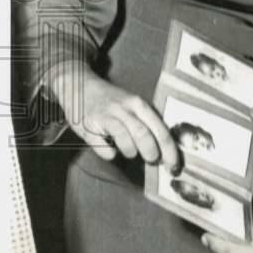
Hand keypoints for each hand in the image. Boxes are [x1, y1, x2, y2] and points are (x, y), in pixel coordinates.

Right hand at [49, 61, 178, 169]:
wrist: (78, 85)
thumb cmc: (110, 100)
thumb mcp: (132, 104)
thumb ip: (146, 122)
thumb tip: (164, 150)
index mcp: (138, 104)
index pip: (160, 130)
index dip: (170, 151)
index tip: (174, 167)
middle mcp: (123, 108)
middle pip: (143, 134)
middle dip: (151, 153)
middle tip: (152, 161)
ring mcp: (105, 116)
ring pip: (124, 138)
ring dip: (131, 151)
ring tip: (130, 153)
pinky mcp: (89, 126)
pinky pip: (102, 146)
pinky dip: (109, 153)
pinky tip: (110, 151)